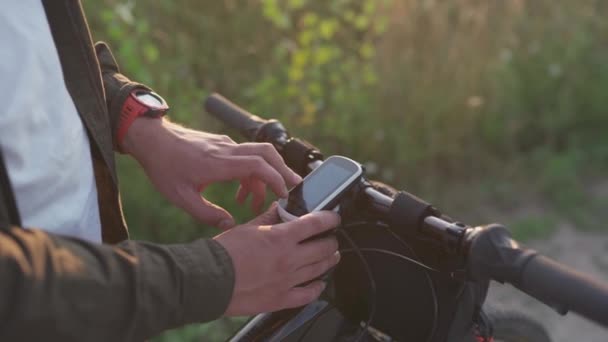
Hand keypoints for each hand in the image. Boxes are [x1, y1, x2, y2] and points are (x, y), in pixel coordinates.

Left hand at [122, 118, 301, 228]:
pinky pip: (245, 157)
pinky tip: (241, 193)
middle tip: (292, 190)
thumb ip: (207, 214)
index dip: (275, 179)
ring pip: (258, 155)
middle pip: (267, 153)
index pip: (258, 165)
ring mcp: (226, 145)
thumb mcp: (181, 197)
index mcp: (219, 163)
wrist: (152, 139)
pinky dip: (251, 174)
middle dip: (283, 172)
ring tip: (257, 203)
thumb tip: (229, 225)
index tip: (284, 195)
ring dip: (265, 177)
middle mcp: (227, 150)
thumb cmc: (164, 167)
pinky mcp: (222, 145)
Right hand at [214, 203, 340, 315]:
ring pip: (320, 269)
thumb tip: (280, 208)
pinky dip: (317, 288)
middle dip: (331, 240)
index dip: (330, 219)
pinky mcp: (281, 299)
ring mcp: (287, 281)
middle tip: (330, 238)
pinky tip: (319, 283)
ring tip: (331, 256)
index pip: (316, 223)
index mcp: (281, 237)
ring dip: (329, 260)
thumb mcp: (247, 228)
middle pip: (324, 248)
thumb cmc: (223, 253)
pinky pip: (308, 295)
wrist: (208, 280)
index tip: (334, 218)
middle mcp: (289, 259)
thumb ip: (268, 217)